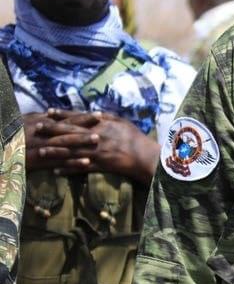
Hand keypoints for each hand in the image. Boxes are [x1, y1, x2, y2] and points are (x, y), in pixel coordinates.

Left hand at [24, 109, 157, 181]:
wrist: (145, 156)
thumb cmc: (135, 138)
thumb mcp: (121, 121)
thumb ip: (105, 117)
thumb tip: (93, 112)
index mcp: (101, 125)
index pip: (77, 118)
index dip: (62, 115)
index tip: (48, 112)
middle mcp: (96, 137)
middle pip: (70, 133)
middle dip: (52, 131)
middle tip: (37, 129)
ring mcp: (97, 152)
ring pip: (72, 151)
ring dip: (56, 152)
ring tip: (42, 151)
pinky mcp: (100, 166)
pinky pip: (81, 168)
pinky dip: (68, 169)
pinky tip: (56, 171)